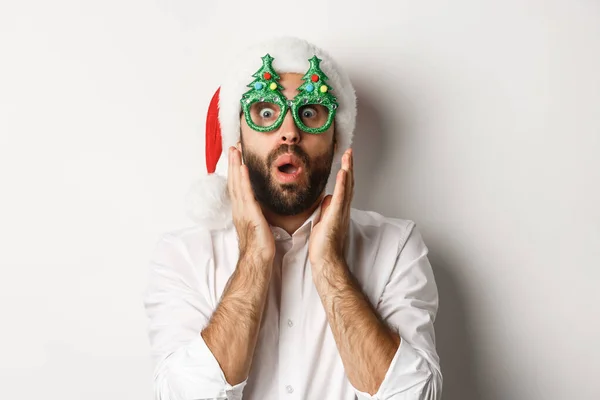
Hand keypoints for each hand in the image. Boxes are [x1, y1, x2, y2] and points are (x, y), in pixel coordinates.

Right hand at [228, 146, 274, 263]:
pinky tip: (242, 168)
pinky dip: (242, 180)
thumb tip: (261, 207)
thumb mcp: (259, 224)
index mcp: (241, 210)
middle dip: (233, 163)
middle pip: (233, 181)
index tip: (237, 157)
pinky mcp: (249, 214)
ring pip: (237, 184)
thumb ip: (258, 213)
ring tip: (235, 151)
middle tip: (233, 147)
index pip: (237, 186)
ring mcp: (242, 211)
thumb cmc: (260, 246)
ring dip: (235, 166)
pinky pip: (245, 194)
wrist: (257, 260)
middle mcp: (239, 208)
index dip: (236, 171)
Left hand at [309, 148, 353, 267]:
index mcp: (339, 210)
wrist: (326, 261)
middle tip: (349, 152)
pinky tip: (343, 173)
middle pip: (348, 184)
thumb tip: (328, 198)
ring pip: (347, 187)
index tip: (345, 160)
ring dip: (348, 171)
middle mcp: (343, 209)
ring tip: (348, 156)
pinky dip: (343, 185)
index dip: (345, 173)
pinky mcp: (336, 217)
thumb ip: (327, 209)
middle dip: (349, 167)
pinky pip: (340, 198)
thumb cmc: (324, 245)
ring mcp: (341, 212)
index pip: (344, 187)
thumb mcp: (323, 221)